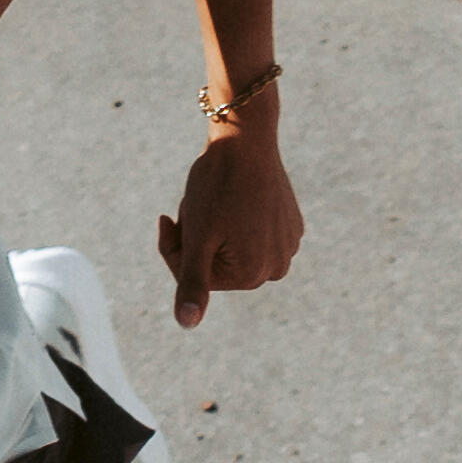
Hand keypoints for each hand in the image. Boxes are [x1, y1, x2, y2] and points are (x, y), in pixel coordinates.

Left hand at [159, 107, 303, 332]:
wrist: (247, 138)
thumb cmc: (216, 184)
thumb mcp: (196, 236)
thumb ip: (190, 283)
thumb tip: (186, 324)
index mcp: (251, 276)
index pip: (195, 279)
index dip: (176, 248)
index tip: (169, 217)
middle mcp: (276, 269)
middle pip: (217, 267)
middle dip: (198, 240)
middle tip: (197, 207)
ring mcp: (288, 248)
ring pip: (233, 250)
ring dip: (216, 230)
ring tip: (219, 201)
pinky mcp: (292, 226)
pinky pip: (253, 234)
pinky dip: (237, 219)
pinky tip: (238, 196)